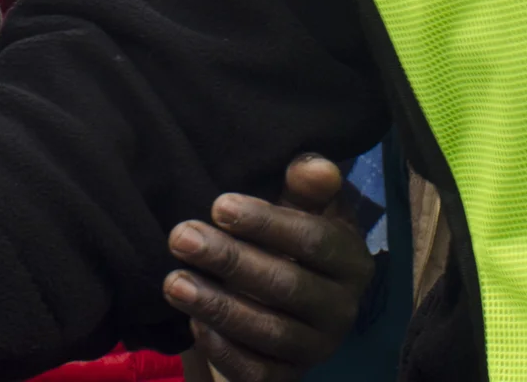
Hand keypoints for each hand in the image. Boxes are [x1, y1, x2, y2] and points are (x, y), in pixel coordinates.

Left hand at [165, 154, 373, 381]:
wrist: (288, 298)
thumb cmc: (291, 240)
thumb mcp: (302, 207)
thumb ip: (306, 186)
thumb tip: (314, 166)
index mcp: (352, 261)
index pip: (314, 241)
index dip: (266, 223)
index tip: (219, 206)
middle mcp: (343, 310)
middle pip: (286, 285)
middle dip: (230, 260)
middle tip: (181, 238)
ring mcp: (317, 349)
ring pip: (269, 332)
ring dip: (218, 306)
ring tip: (174, 281)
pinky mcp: (289, 377)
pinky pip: (257, 373)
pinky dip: (224, 350)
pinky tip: (193, 322)